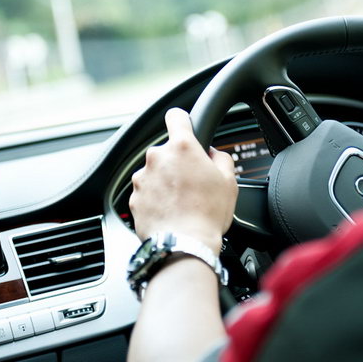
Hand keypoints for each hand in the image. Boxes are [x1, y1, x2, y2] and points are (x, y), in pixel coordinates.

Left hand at [129, 108, 237, 253]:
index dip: (182, 120)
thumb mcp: (229, 181)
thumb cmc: (207, 214)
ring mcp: (142, 178)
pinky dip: (156, 199)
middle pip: (167, 151)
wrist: (184, 245)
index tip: (185, 126)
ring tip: (182, 203)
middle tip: (193, 183)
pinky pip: (146, 193)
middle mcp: (157, 158)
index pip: (176, 116)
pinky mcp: (134, 198)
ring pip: (155, 173)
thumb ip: (220, 158)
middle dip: (178, 163)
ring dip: (165, 182)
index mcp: (182, 148)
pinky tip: (170, 213)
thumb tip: (212, 155)